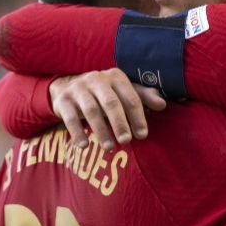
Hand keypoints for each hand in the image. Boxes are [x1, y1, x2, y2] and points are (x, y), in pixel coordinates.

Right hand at [49, 69, 165, 150]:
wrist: (69, 86)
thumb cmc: (104, 93)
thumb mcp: (123, 92)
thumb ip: (143, 97)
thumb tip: (162, 105)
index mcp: (115, 77)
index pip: (130, 97)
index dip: (137, 117)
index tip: (142, 135)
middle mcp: (96, 79)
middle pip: (110, 102)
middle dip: (119, 123)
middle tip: (127, 141)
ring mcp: (78, 89)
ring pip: (91, 110)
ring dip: (101, 130)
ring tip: (109, 148)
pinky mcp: (62, 100)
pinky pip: (70, 117)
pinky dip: (77, 132)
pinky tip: (84, 146)